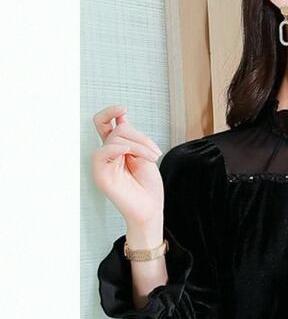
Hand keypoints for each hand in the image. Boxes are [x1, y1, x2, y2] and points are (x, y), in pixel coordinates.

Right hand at [91, 104, 163, 228]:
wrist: (150, 210)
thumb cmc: (148, 187)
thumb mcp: (145, 156)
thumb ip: (133, 138)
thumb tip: (121, 116)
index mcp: (117, 149)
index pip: (104, 124)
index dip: (110, 112)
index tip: (123, 108)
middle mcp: (107, 154)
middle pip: (117, 129)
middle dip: (140, 137)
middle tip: (155, 153)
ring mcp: (102, 163)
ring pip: (115, 137)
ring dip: (138, 145)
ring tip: (152, 158)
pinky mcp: (100, 174)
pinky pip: (104, 151)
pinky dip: (120, 148)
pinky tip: (133, 155)